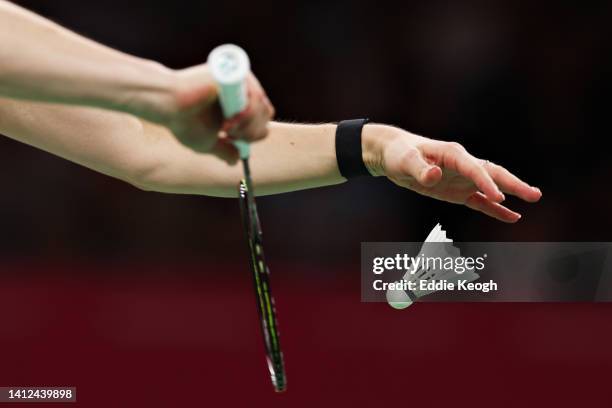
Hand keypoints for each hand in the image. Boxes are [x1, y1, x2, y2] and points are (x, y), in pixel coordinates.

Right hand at [162, 64, 273, 160]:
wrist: (167, 105)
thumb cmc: (183, 120)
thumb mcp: (207, 141)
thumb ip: (223, 149)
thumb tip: (234, 161)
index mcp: (237, 104)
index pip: (261, 120)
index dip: (253, 134)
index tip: (233, 140)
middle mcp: (240, 90)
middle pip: (266, 114)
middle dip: (252, 132)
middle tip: (229, 135)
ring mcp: (238, 79)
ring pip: (263, 106)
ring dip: (248, 125)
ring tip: (227, 127)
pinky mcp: (235, 71)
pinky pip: (254, 94)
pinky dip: (247, 113)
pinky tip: (229, 120)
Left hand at [362, 125, 541, 221]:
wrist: (394, 155)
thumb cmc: (400, 154)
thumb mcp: (405, 161)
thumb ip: (420, 169)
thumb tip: (435, 175)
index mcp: (453, 154)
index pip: (475, 169)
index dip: (487, 183)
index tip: (499, 197)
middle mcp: (463, 165)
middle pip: (493, 174)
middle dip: (513, 184)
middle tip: (534, 195)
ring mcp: (462, 179)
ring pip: (491, 187)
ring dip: (511, 193)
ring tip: (533, 199)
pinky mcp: (458, 191)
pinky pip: (480, 202)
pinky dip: (495, 209)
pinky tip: (512, 217)